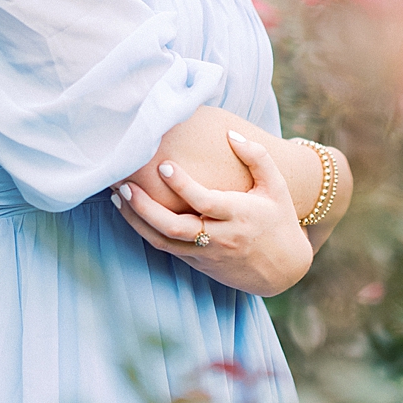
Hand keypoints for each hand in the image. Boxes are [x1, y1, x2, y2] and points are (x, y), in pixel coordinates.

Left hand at [111, 130, 312, 296]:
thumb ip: (256, 157)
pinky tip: (132, 212)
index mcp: (240, 214)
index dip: (182, 185)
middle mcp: (221, 237)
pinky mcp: (198, 264)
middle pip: (176, 227)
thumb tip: (231, 133)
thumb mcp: (277, 186)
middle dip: (145, 207)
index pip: (205, 201)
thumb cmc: (279, 220)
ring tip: (119, 197)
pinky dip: (146, 231)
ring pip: (165, 242)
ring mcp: (207, 254)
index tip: (163, 166)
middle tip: (124, 185)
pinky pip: (167, 249)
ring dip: (137, 220)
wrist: (284, 269)